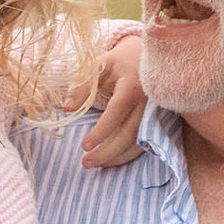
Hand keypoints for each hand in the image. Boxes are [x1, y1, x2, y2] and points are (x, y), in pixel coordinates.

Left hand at [78, 34, 145, 168]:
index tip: (84, 145)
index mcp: (132, 85)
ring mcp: (155, 114)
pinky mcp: (157, 123)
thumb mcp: (98, 67)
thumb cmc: (118, 63)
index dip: (102, 130)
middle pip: (130, 133)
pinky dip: (126, 155)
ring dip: (116, 157)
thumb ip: (82, 87)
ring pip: (138, 143)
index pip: (117, 111)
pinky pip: (144, 144)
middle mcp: (148, 102)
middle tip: (85, 162)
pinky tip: (109, 160)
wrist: (146, 59)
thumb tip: (66, 107)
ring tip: (93, 163)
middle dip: (107, 152)